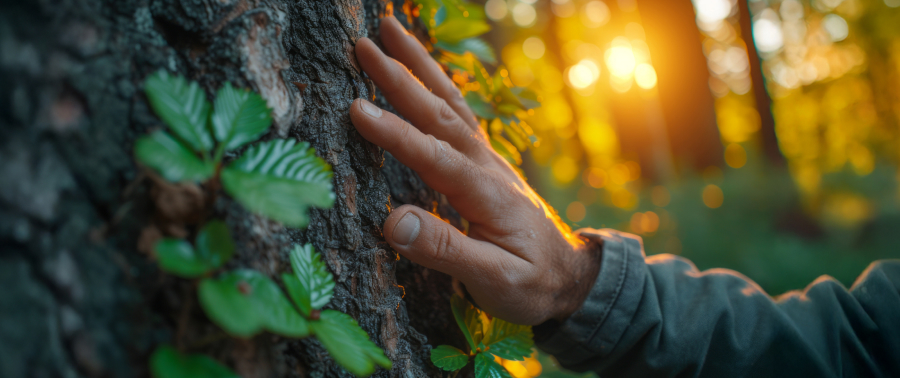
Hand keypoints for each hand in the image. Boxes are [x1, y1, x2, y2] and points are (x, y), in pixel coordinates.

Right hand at [349, 16, 600, 324]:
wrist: (570, 277)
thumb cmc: (532, 284)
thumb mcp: (496, 280)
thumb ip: (447, 251)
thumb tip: (393, 224)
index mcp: (486, 193)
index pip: (435, 156)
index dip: (396, 134)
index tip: (357, 109)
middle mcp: (486, 166)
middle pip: (440, 114)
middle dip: (400, 77)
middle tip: (363, 45)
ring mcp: (487, 160)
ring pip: (450, 104)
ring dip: (419, 65)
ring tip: (389, 28)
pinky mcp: (485, 163)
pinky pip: (457, 114)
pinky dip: (436, 84)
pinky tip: (422, 71)